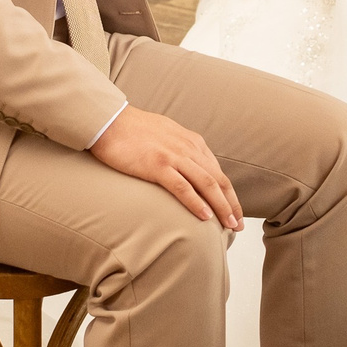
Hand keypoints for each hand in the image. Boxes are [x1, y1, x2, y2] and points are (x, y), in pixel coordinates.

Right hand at [90, 106, 242, 229]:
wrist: (108, 120)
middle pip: (218, 180)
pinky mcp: (157, 165)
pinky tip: (205, 216)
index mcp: (192, 142)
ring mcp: (173, 156)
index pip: (217, 172)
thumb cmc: (132, 130)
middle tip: (238, 226)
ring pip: (206, 184)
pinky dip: (196, 202)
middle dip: (231, 204)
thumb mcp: (166, 135)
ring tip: (229, 225)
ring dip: (221, 206)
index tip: (234, 212)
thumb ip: (181, 150)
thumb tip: (188, 167)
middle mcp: (188, 148)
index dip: (229, 194)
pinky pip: (182, 187)